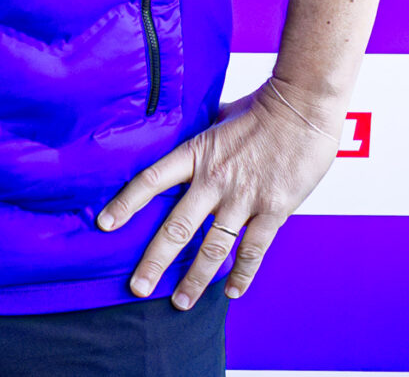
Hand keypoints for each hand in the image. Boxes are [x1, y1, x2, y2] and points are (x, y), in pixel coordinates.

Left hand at [99, 77, 344, 309]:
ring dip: (195, 278)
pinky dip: (241, 274)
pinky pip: (253, 250)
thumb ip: (201, 136)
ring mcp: (243, 197)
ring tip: (180, 302)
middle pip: (176, 227)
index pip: (149, 180)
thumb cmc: (262, 107)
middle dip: (155, 261)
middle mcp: (214, 179)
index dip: (125, 204)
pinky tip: (230, 292)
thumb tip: (182, 133)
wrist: (303, 106)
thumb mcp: (218, 117)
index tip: (105, 225)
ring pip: (213, 248)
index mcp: (195, 153)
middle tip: (138, 287)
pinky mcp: (274, 209)